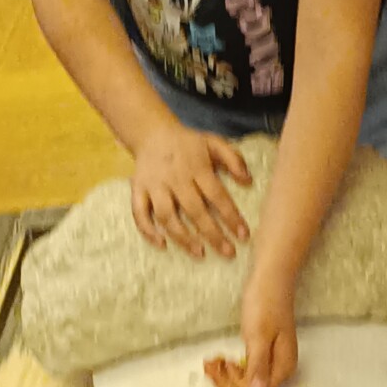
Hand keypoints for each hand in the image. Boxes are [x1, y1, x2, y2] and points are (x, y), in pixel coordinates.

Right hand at [131, 126, 249, 258]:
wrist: (152, 132)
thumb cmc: (188, 143)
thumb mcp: (213, 142)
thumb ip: (233, 159)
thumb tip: (248, 181)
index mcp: (196, 167)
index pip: (217, 195)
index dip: (231, 217)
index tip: (243, 235)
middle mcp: (175, 178)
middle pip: (194, 210)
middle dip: (212, 233)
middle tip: (228, 252)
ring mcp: (154, 185)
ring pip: (167, 216)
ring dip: (183, 237)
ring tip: (199, 253)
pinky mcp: (138, 190)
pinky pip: (139, 213)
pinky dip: (147, 231)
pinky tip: (162, 244)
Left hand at [206, 261, 298, 386]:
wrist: (270, 280)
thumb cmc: (265, 304)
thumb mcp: (259, 335)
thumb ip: (258, 364)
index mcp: (283, 367)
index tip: (222, 366)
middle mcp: (280, 369)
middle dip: (228, 384)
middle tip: (210, 365)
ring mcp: (272, 362)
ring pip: (247, 383)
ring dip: (226, 378)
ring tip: (210, 362)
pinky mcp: (263, 354)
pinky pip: (247, 370)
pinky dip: (231, 369)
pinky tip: (219, 359)